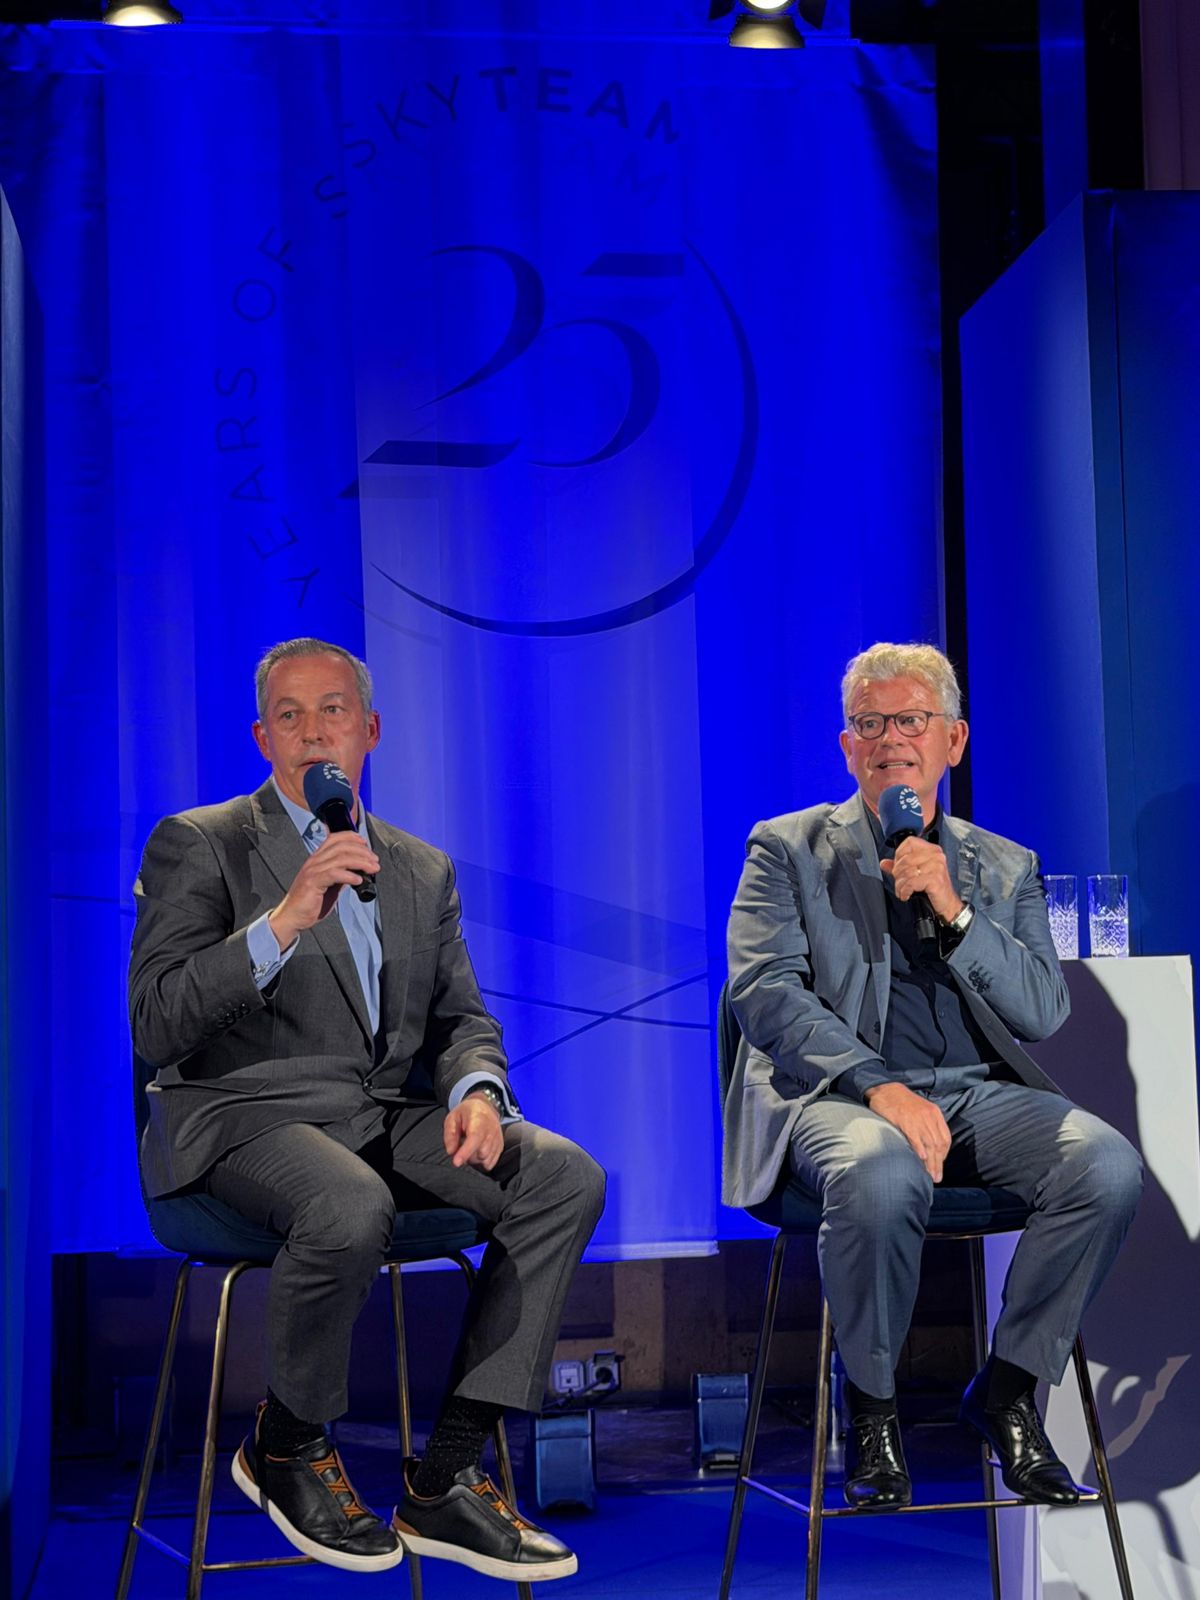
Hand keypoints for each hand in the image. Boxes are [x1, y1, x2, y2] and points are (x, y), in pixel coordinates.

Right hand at [267, 833, 381, 949]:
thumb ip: (341, 876)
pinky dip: (349, 875)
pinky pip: (334, 873)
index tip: (366, 844)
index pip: (334, 838)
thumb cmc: (309, 903)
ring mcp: (312, 871)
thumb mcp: (329, 886)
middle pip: (341, 846)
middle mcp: (314, 861)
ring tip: (372, 869)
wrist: (292, 917)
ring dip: (361, 862)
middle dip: (362, 852)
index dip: (352, 838)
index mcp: (317, 859)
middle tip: (375, 861)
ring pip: (340, 858)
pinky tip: (358, 881)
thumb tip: (358, 872)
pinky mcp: (312, 882)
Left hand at [443, 1094, 503, 1170]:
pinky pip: (491, 1162)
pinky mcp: (500, 1145)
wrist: (483, 1107)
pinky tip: (477, 1152)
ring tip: (470, 1147)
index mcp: (478, 1119)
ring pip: (486, 1160)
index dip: (465, 1152)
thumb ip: (450, 1135)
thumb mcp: (452, 1118)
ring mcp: (497, 1138)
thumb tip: (451, 1151)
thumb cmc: (467, 1113)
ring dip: (475, 1159)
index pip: (474, 1138)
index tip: (456, 1162)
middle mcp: (491, 1129)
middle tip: (462, 1146)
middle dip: (468, 1155)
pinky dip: (482, 1161)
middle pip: (481, 1153)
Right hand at [864, 1082, 951, 1181]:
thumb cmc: (901, 1102)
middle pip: (938, 1144)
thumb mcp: (920, 1110)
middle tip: (937, 1177)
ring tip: (930, 1175)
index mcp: (934, 1113)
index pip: (945, 1138)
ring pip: (929, 1144)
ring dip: (931, 1162)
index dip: (944, 1154)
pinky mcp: (905, 1120)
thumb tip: (930, 1146)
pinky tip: (921, 1159)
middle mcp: (929, 1116)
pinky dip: (919, 1149)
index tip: (939, 1164)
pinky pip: (915, 1137)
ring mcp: (917, 1118)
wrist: (885, 1089)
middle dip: (939, 1163)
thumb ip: (927, 1124)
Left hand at [880, 836, 962, 922]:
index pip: (909, 842)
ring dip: (900, 885)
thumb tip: (884, 863)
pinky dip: (905, 891)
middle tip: (900, 883)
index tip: (897, 866)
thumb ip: (900, 867)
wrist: (948, 903)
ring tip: (902, 891)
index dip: (899, 854)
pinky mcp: (935, 879)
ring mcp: (937, 867)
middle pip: (905, 859)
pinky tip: (906, 895)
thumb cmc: (933, 887)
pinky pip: (911, 883)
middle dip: (898, 874)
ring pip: (907, 872)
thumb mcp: (916, 873)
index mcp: (932, 850)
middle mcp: (936, 856)